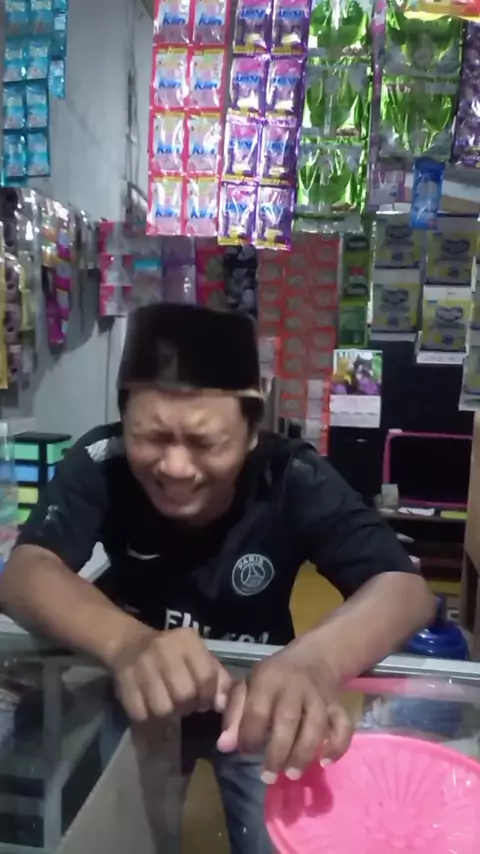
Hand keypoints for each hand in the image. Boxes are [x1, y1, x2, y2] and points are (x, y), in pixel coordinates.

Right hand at [109, 626, 232, 721]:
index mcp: (186, 640)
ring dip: (168, 712)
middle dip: (188, 705)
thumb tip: (223, 704)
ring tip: (166, 703)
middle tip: (184, 703)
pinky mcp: (124, 681)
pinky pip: (142, 713)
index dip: (208, 695)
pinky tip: (149, 704)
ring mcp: (142, 664)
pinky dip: (147, 715)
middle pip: (185, 694)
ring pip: (163, 708)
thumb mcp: (197, 655)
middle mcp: (164, 648)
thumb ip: (216, 677)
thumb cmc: (171, 653)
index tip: (204, 700)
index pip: (206, 676)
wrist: (128, 642)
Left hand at [217, 646, 351, 781]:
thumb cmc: (273, 677)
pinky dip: (338, 745)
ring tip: (292, 774)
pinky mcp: (337, 706)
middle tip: (268, 777)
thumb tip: (224, 746)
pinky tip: (325, 761)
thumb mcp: (249, 685)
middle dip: (278, 752)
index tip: (246, 752)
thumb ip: (235, 715)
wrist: (313, 658)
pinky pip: (343, 726)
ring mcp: (319, 697)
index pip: (257, 711)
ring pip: (316, 726)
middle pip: (288, 720)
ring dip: (304, 753)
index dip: (249, 736)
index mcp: (268, 680)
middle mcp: (295, 687)